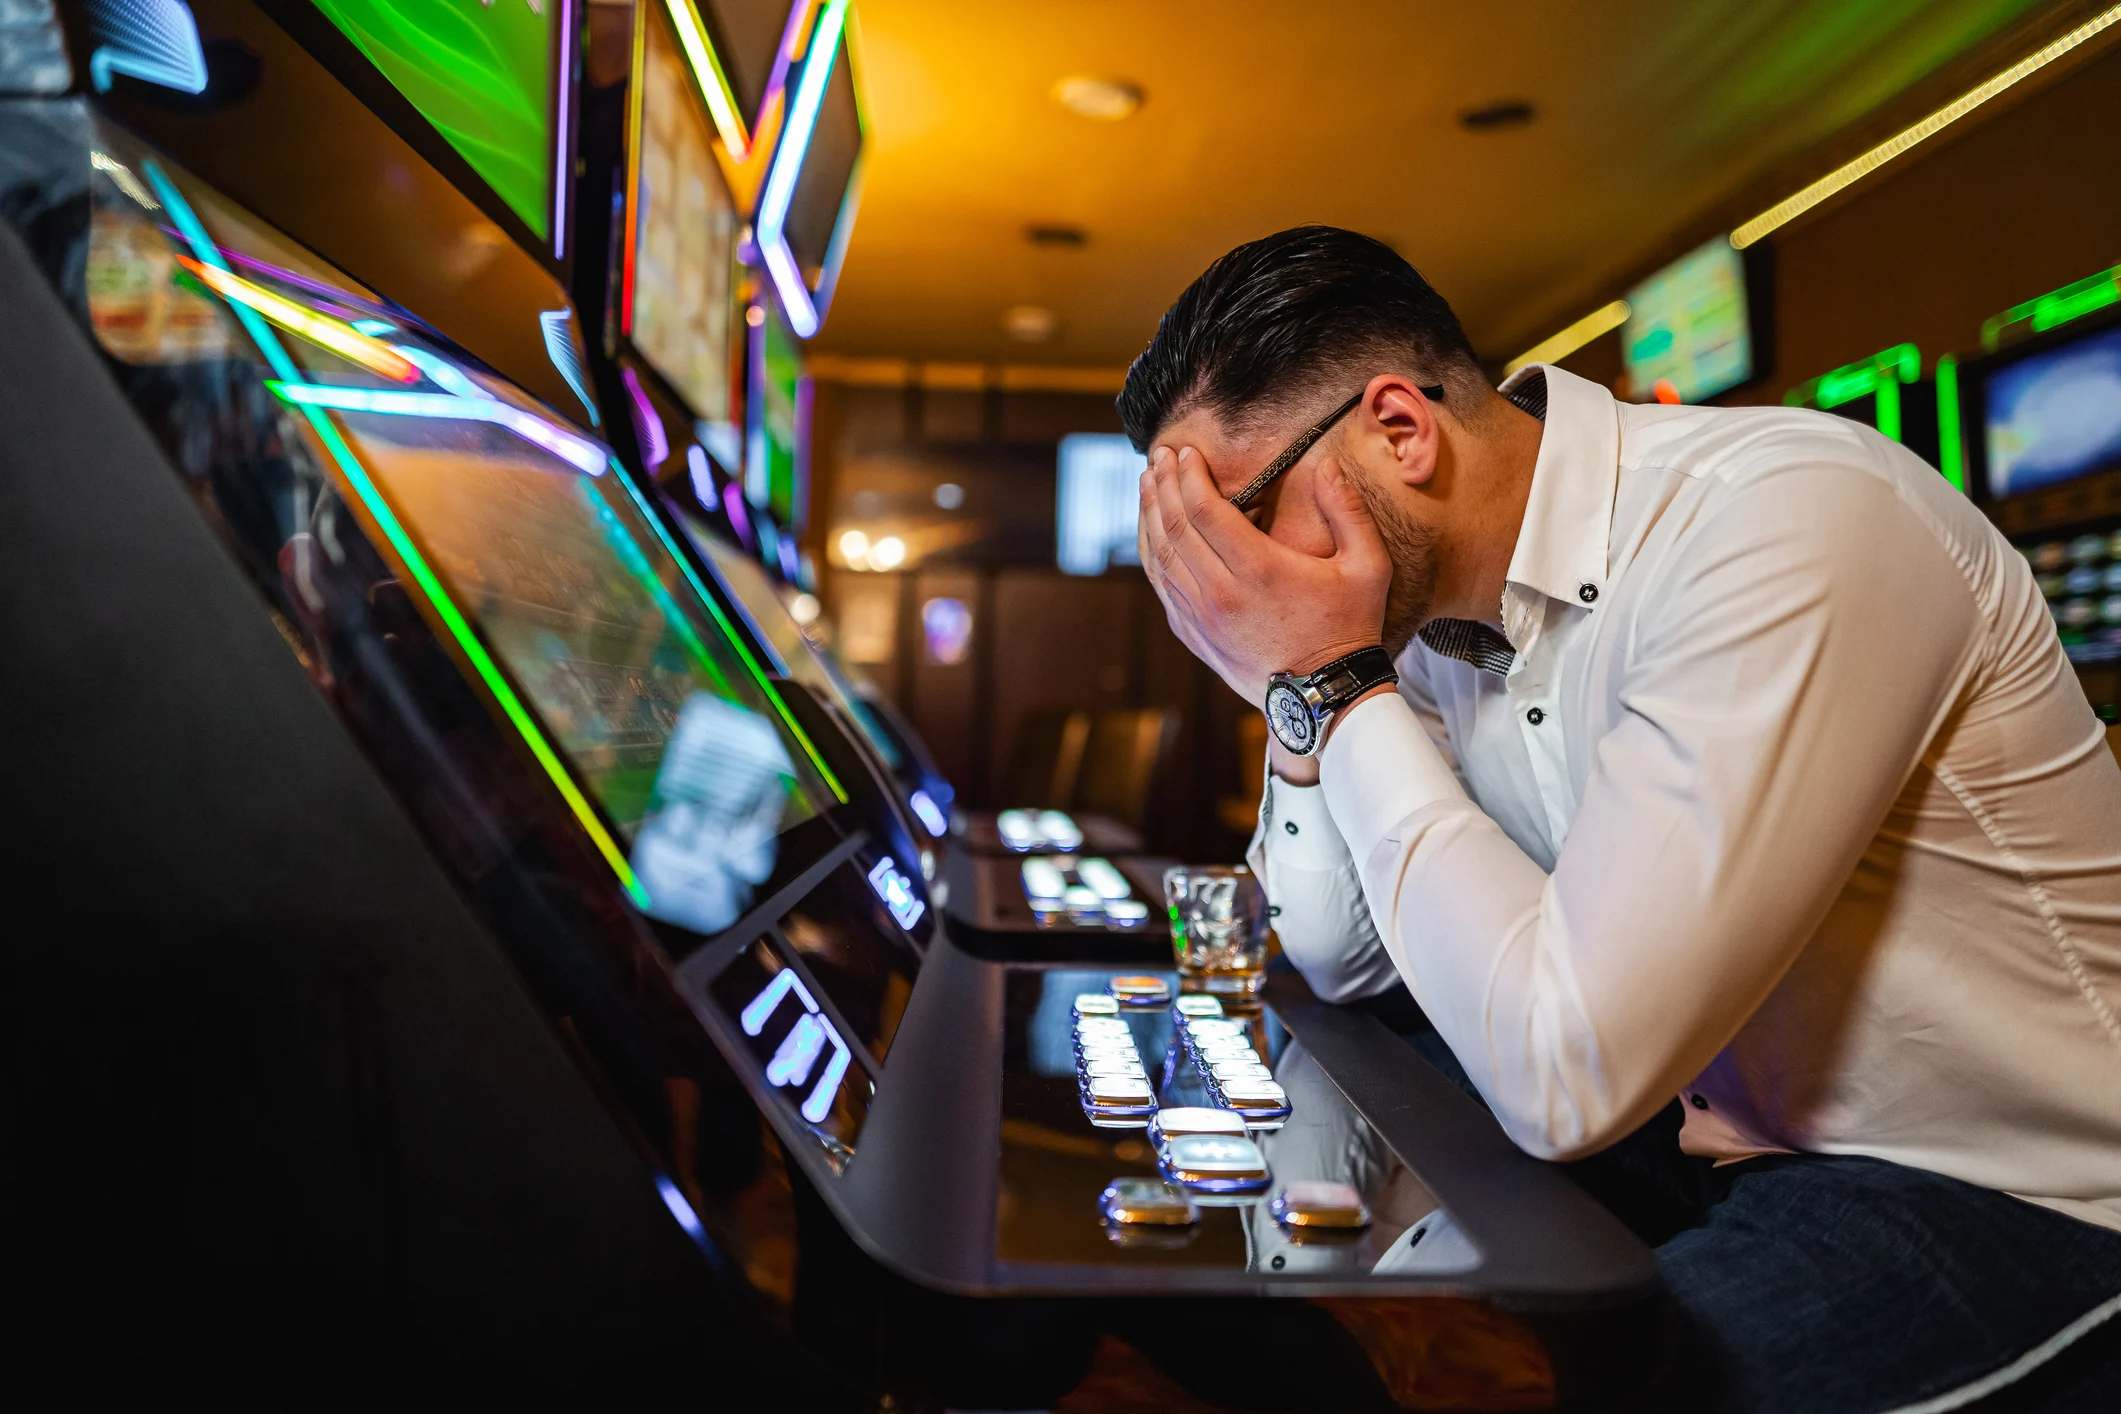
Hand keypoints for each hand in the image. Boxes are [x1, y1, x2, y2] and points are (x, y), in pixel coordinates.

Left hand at [1138, 443, 1392, 708]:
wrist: (1324, 699)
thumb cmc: (1350, 629)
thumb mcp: (1368, 567)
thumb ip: (1349, 511)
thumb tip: (1327, 465)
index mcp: (1259, 570)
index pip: (1204, 509)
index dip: (1189, 475)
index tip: (1186, 451)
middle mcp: (1220, 593)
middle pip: (1174, 526)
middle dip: (1162, 484)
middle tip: (1159, 456)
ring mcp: (1201, 617)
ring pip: (1160, 555)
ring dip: (1150, 514)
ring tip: (1148, 483)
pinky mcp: (1194, 635)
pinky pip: (1161, 585)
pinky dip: (1151, 552)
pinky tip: (1152, 531)